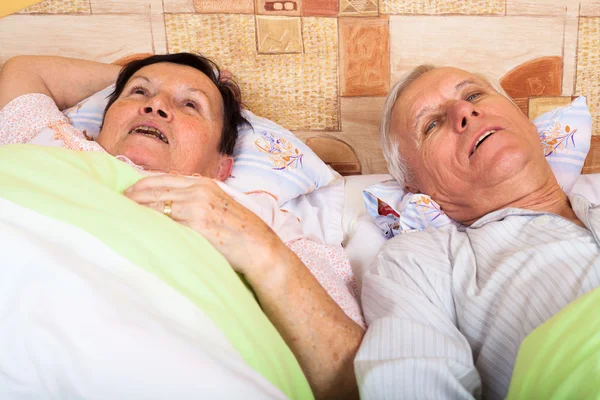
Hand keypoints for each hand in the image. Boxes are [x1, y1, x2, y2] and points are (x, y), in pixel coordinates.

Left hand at [124, 174, 282, 277]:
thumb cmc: (239, 230)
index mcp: (203, 184)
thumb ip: (196, 200)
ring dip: (134, 210)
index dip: (140, 184)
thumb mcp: (219, 205)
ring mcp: (197, 207)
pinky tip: (135, 229)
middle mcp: (198, 191)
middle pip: (154, 190)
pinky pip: (164, 222)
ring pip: (155, 205)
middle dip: (131, 196)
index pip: (162, 178)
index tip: (126, 192)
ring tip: (117, 217)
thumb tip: (170, 206)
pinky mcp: (197, 225)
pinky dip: (147, 224)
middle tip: (113, 204)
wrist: (258, 246)